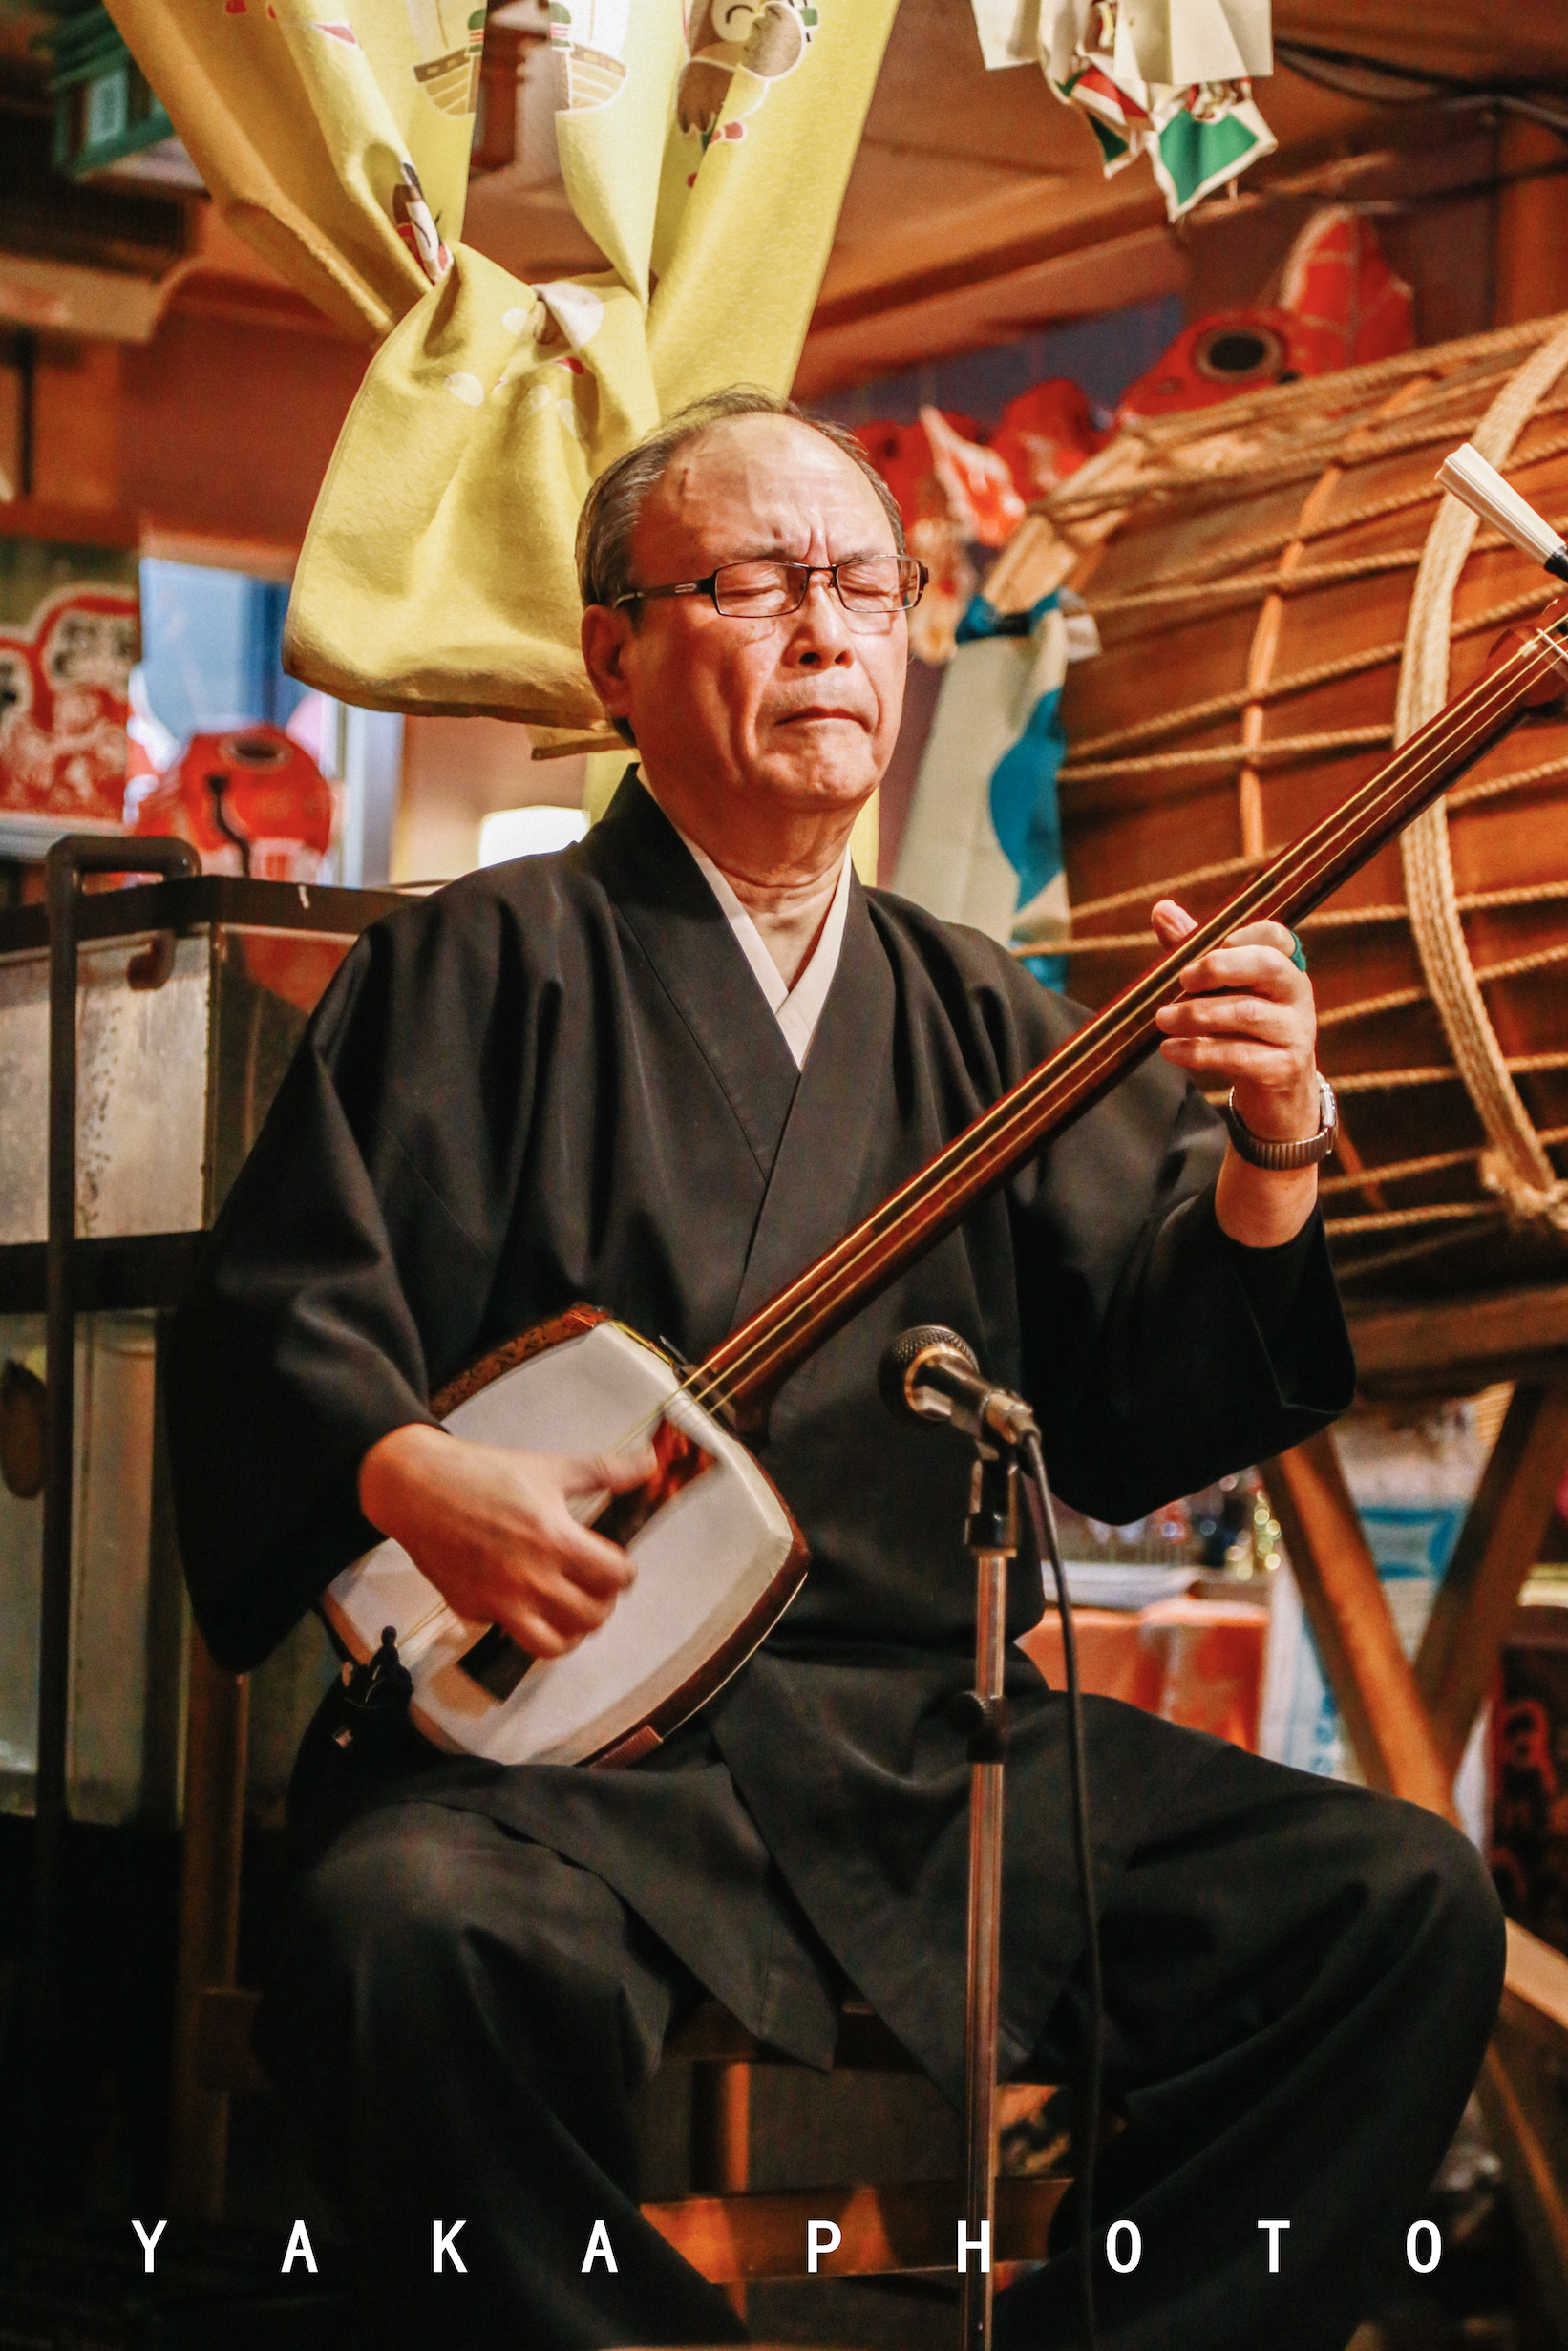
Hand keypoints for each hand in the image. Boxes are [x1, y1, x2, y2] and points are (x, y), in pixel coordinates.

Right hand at [358, 1423, 657, 1658]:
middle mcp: (530, 1579)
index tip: (617, 1566)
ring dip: (570, 1631)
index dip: (624, 1572)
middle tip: (596, 1587)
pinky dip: (526, 1625)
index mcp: (555, 1540)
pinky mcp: (473, 1612)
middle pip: (592, 1617)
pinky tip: (527, 1601)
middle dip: (602, 1603)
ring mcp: (500, 1602)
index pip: (615, 1577)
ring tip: (570, 1610)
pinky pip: (511, 1633)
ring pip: (555, 1645)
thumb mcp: (550, 1468)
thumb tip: (647, 1463)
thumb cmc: (481, 1475)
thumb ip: (604, 1472)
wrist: (417, 1489)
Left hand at [1150, 900, 1317, 1137]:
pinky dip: (1200, 1051)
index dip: (1242, 934)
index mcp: (1284, 967)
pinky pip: (1240, 1055)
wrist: (1276, 1094)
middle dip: (1221, 967)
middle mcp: (1297, 994)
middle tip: (1183, 978)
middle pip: (1268, 967)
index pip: (1275, 937)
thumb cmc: (1242, 1031)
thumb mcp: (1222, 990)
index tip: (1204, 947)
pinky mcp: (1284, 1068)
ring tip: (1163, 1018)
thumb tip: (1161, 909)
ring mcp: (1296, 1032)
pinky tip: (1171, 1050)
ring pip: (1247, 1013)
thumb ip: (1196, 950)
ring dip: (1198, 1014)